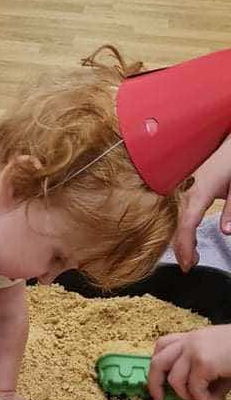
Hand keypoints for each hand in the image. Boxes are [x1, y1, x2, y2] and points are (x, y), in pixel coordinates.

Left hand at [148, 325, 230, 399]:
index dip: (156, 365)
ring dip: (187, 396)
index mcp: (194, 337)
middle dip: (154, 384)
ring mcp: (195, 349)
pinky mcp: (204, 361)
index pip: (163, 345)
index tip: (157, 383)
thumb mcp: (221, 363)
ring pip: (174, 379)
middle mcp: (191, 340)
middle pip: (157, 361)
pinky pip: (193, 388)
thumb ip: (206, 377)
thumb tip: (199, 399)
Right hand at [173, 135, 230, 271]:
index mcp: (200, 192)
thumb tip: (226, 231)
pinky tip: (188, 233)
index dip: (185, 248)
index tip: (188, 265)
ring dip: (181, 238)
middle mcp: (186, 190)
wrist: (228, 135)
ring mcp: (182, 187)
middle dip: (181, 248)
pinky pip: (176, 210)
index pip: (186, 226)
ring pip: (174, 219)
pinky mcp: (183, 185)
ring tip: (191, 252)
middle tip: (191, 263)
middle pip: (176, 226)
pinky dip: (179, 225)